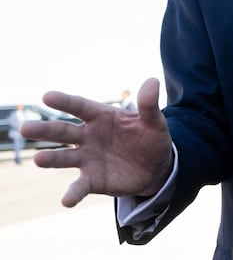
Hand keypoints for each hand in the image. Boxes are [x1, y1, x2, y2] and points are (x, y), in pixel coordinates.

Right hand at [20, 78, 173, 206]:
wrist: (157, 167)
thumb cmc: (151, 138)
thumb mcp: (154, 122)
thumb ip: (149, 105)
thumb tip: (152, 82)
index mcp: (101, 117)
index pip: (80, 107)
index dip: (64, 101)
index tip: (47, 96)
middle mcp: (88, 136)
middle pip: (63, 131)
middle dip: (45, 130)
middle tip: (25, 129)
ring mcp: (87, 158)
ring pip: (64, 158)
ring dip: (51, 159)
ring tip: (39, 160)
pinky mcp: (92, 180)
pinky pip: (79, 186)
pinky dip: (72, 193)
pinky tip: (66, 200)